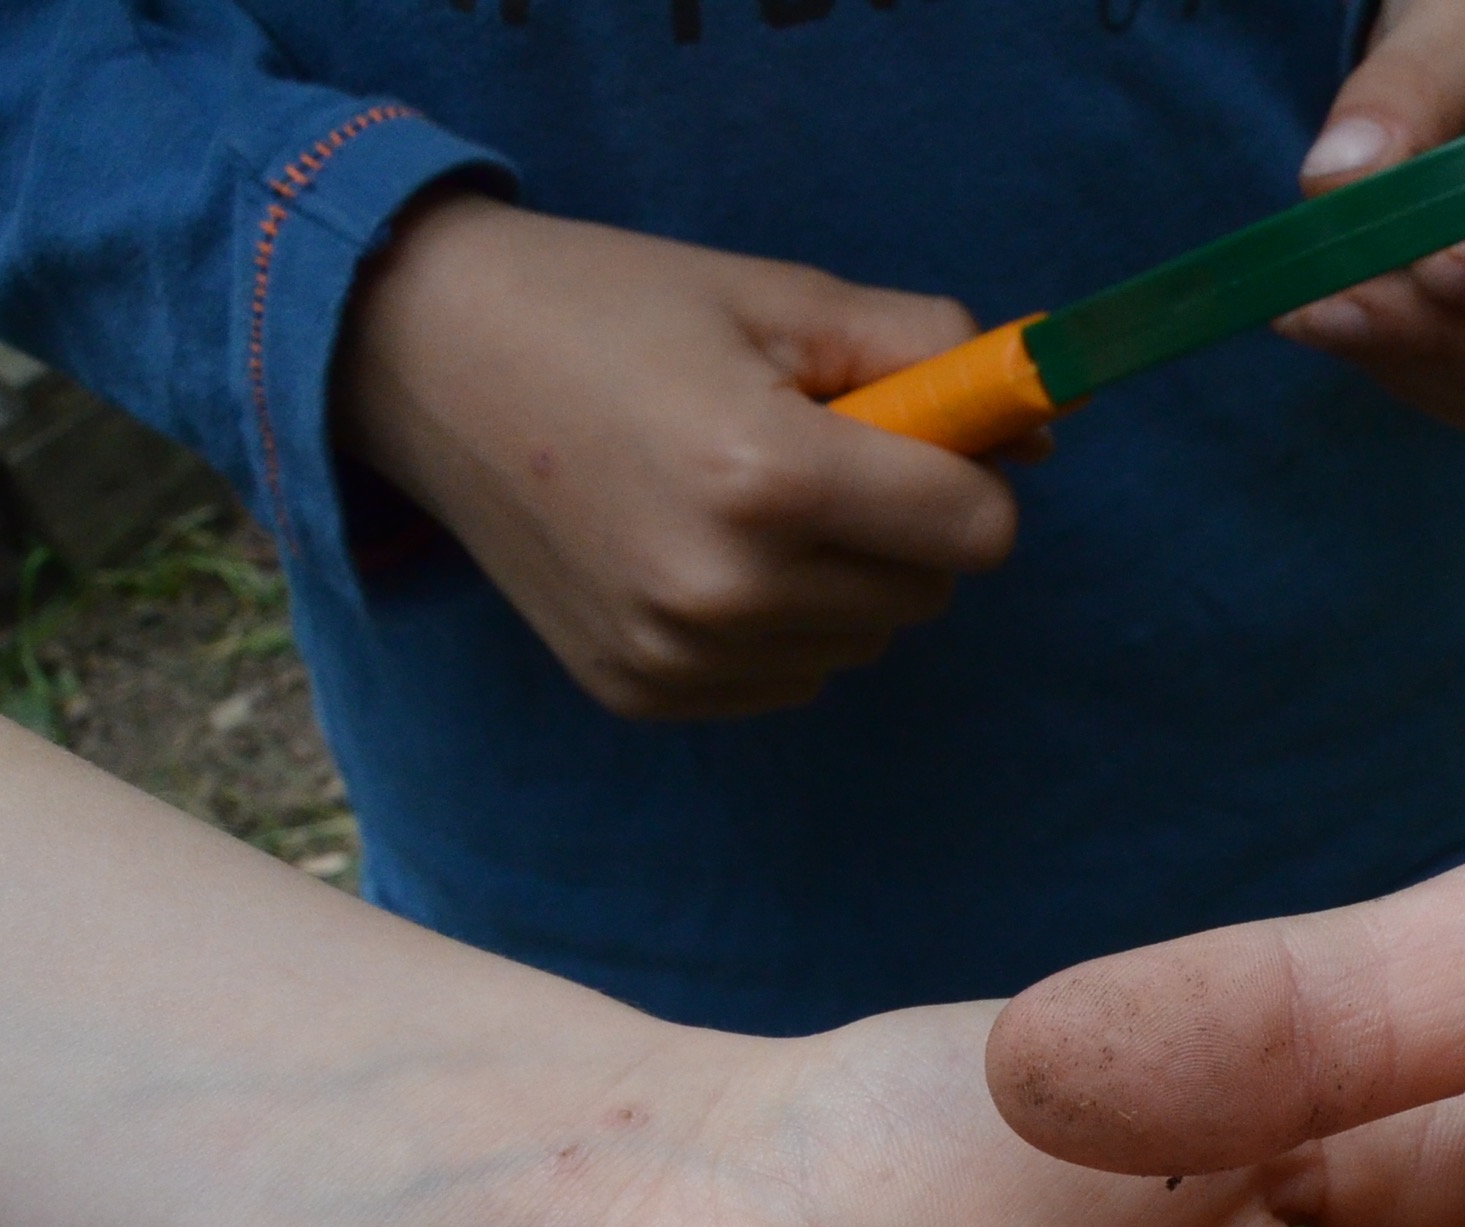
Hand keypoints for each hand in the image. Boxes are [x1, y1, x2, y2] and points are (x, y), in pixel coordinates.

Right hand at [334, 191, 1019, 718]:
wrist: (421, 359)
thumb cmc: (610, 308)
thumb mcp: (781, 296)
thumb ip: (929, 351)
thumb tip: (1043, 426)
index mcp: (768, 478)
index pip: (977, 532)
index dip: (969, 477)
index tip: (916, 434)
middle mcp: (725, 589)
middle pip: (927, 594)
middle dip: (905, 527)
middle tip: (812, 450)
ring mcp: (679, 654)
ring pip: (864, 642)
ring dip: (841, 578)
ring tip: (740, 494)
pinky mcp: (642, 692)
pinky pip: (791, 678)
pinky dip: (779, 625)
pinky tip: (697, 547)